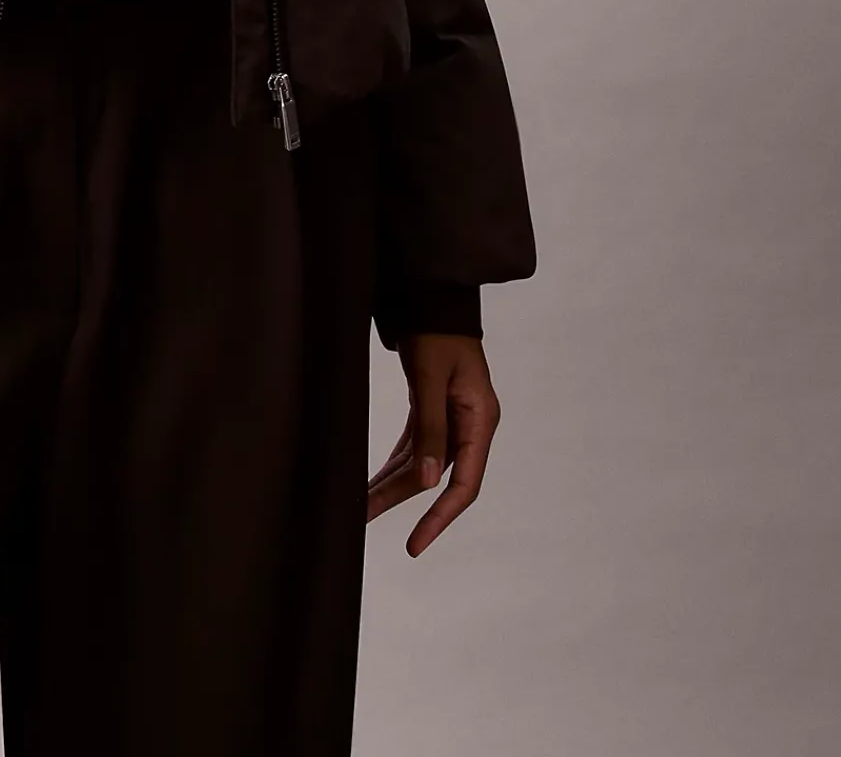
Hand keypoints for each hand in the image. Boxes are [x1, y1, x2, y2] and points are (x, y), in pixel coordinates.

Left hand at [366, 332, 500, 554]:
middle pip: (438, 477)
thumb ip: (430, 426)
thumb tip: (428, 482)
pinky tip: (375, 480)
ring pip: (423, 464)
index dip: (440, 517)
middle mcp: (470, 425)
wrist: (433, 296)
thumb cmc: (437, 332)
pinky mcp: (434, 410)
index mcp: (481, 420)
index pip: (465, 484)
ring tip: (359, 504)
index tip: (415, 544)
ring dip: (392, 483)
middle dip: (401, 500)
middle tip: (363, 517)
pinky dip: (396, 463)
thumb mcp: (431, 377)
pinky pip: (415, 446)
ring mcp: (453, 419)